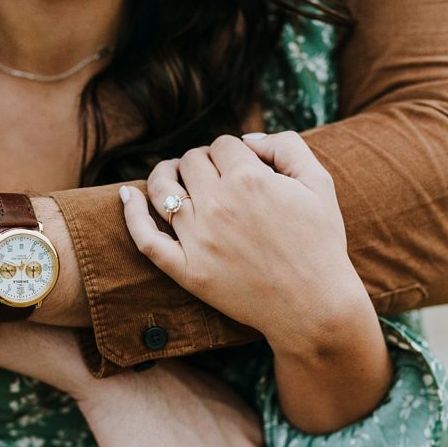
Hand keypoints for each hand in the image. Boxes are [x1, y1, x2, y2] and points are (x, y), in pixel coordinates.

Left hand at [120, 132, 365, 351]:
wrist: (313, 306)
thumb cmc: (320, 243)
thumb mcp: (319, 183)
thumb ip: (286, 147)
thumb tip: (247, 140)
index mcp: (249, 179)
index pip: (222, 145)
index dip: (231, 151)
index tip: (239, 164)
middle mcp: (218, 204)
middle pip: (192, 161)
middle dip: (202, 160)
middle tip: (212, 173)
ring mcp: (198, 238)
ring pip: (162, 189)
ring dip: (164, 174)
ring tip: (171, 174)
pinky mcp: (186, 269)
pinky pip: (145, 239)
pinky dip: (131, 214)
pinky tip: (127, 196)